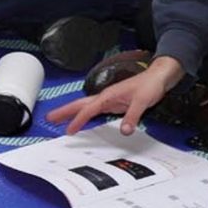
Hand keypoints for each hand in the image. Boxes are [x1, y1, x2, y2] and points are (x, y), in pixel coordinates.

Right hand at [48, 56, 184, 136]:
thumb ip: (132, 116)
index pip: (88, 109)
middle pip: (79, 104)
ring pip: (85, 106)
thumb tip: (124, 131)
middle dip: (64, 111)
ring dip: (71, 112)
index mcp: (107, 96)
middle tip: (49, 118)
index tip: (69, 131)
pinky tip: (81, 119)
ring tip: (58, 119)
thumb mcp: (142, 102)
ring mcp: (108, 100)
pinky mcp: (113, 103)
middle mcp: (105, 97)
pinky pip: (94, 110)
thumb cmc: (150, 85)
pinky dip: (84, 115)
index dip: (78, 120)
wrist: (159, 77)